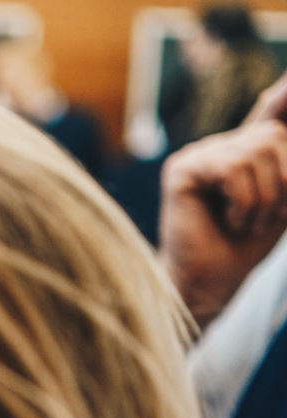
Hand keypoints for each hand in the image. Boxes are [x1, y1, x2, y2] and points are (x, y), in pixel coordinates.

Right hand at [160, 72, 286, 328]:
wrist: (211, 284)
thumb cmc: (247, 246)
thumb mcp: (285, 197)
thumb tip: (281, 104)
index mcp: (242, 151)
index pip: (271, 110)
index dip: (284, 93)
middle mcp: (218, 147)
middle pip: (274, 134)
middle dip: (286, 179)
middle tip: (271, 217)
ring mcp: (198, 155)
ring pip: (257, 151)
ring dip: (266, 198)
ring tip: (249, 224)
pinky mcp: (182, 170)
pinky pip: (233, 168)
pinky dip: (244, 201)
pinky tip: (231, 222)